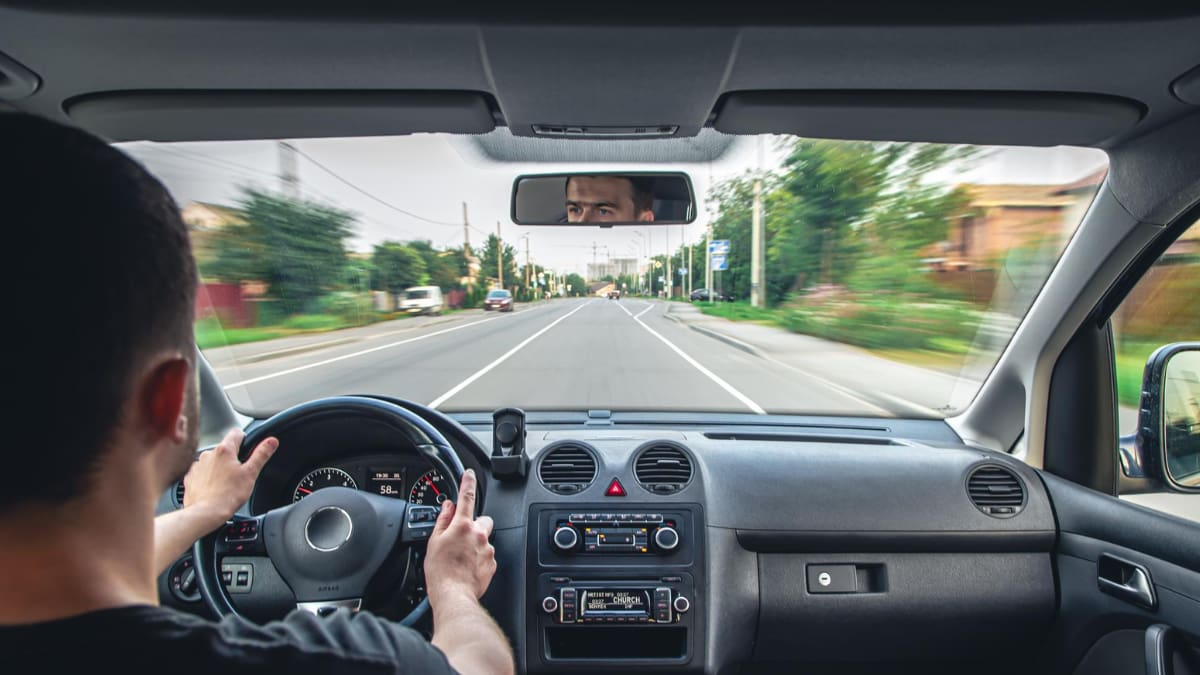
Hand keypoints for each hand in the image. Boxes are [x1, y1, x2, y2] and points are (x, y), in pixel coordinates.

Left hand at [183, 428, 277, 529]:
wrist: (205, 513)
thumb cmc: (228, 495)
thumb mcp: (251, 473)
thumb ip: (261, 455)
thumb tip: (271, 441)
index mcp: (224, 450)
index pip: (237, 433)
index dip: (246, 439)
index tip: (248, 449)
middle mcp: (208, 454)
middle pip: (225, 449)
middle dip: (233, 458)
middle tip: (240, 474)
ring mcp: (197, 466)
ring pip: (212, 461)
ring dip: (219, 468)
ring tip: (226, 484)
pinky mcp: (190, 478)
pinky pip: (202, 473)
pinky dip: (208, 478)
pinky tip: (215, 489)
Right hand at [424, 469, 496, 602]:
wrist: (453, 596)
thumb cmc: (440, 572)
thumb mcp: (434, 542)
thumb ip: (442, 521)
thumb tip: (447, 507)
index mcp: (462, 526)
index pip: (467, 497)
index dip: (468, 483)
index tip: (469, 475)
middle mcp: (479, 535)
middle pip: (482, 519)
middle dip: (474, 524)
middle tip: (461, 537)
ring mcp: (487, 549)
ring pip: (484, 539)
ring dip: (475, 544)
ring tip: (461, 558)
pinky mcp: (492, 563)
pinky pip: (487, 554)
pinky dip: (479, 558)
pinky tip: (467, 567)